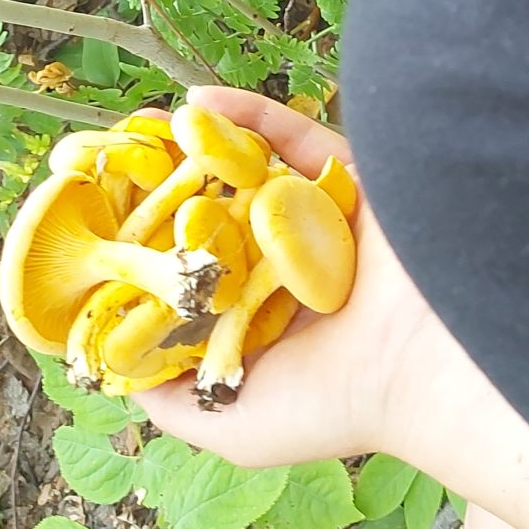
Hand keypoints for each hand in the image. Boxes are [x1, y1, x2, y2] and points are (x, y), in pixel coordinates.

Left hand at [138, 89, 528, 528]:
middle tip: (116, 166)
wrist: (424, 361)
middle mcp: (298, 271)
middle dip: (169, 191)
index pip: (200, 281)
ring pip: (254, 172)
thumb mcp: (231, 425)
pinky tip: (196, 103)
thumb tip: (116, 373)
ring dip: (201, 147)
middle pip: (221, 218)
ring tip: (146, 127)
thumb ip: (173, 400)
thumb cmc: (334, 405)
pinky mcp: (357, 177)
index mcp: (272, 326)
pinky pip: (297, 137)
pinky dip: (250, 115)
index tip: (103, 230)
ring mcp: (326, 220)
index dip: (152, 255)